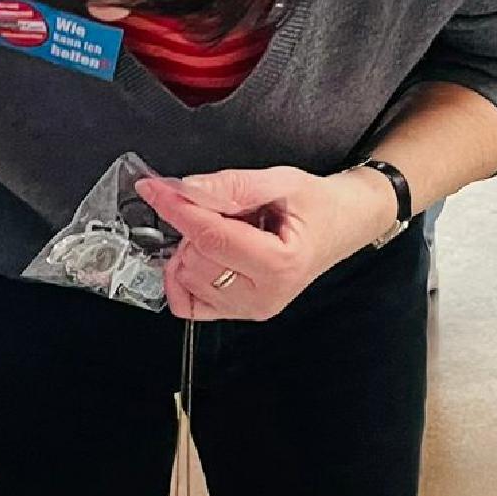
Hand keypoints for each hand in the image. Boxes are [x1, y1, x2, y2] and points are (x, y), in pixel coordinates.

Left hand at [136, 164, 399, 322]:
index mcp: (280, 263)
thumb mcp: (282, 181)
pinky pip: (187, 305)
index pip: (211, 236)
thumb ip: (234, 185)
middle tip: (226, 208)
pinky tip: (204, 256)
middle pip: (196, 257)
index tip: (153, 188)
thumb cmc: (317, 205)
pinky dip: (184, 278)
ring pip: (187, 279)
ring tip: (227, 230)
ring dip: (193, 248)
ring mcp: (250, 310)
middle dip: (196, 225)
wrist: (343, 225)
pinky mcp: (238, 314)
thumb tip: (186, 189)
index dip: (177, 208)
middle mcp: (265, 295)